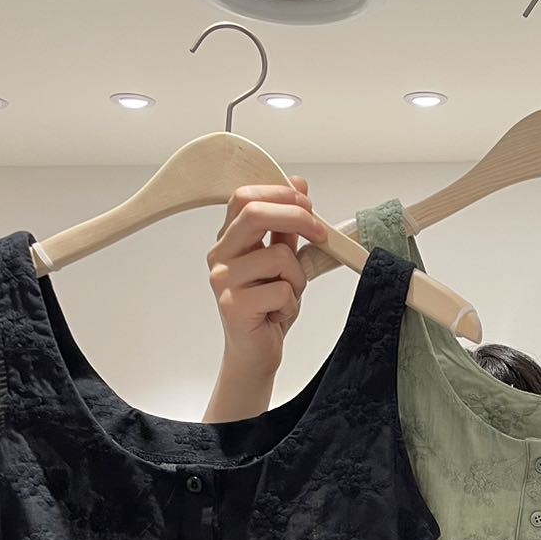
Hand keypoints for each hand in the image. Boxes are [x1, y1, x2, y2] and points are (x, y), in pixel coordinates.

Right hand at [207, 180, 326, 383]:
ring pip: (278, 256)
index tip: (308, 207)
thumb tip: (298, 186)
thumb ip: (288, 227)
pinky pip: (281, 290)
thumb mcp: (283, 261)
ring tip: (288, 295)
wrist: (255, 354)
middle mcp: (220, 256)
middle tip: (320, 233)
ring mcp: (223, 280)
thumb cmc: (267, 308)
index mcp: (229, 239)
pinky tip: (278, 314)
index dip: (281, 195)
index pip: (245, 197)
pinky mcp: (233, 305)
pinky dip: (291, 303)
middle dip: (297, 218)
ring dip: (298, 277)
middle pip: (254, 214)